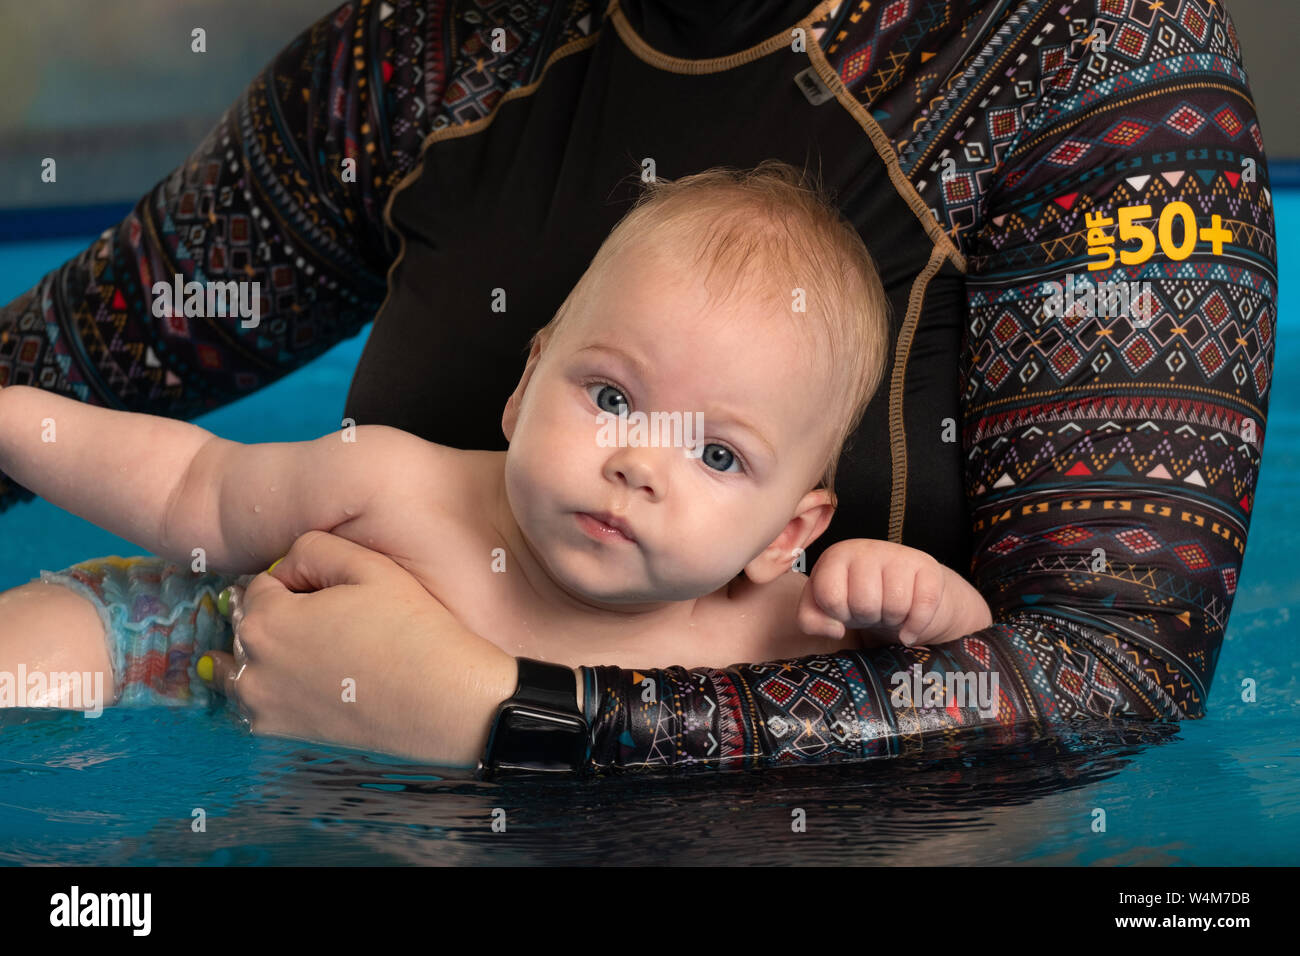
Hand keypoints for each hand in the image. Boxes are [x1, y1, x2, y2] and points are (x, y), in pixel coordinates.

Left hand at [199, 529, 518, 766]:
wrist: (443, 701)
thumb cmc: (411, 630)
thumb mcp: (367, 565)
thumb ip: (313, 547)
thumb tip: (288, 565)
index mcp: (266, 620)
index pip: (261, 584)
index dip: (296, 580)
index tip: (333, 591)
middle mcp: (252, 667)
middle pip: (249, 625)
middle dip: (279, 615)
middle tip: (333, 620)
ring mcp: (263, 706)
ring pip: (241, 667)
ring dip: (264, 654)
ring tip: (316, 651)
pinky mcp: (281, 734)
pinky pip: (255, 703)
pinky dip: (270, 690)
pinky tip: (311, 682)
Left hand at [796, 538, 984, 646]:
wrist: (902, 592)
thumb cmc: (855, 599)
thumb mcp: (823, 608)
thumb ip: (811, 620)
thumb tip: (836, 629)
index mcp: (836, 556)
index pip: (830, 596)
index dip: (838, 614)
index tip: (844, 610)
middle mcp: (866, 549)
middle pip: (865, 604)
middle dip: (867, 618)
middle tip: (870, 611)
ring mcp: (899, 555)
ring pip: (895, 606)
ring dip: (891, 620)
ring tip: (887, 611)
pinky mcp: (928, 567)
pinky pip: (924, 606)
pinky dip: (915, 627)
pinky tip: (907, 629)